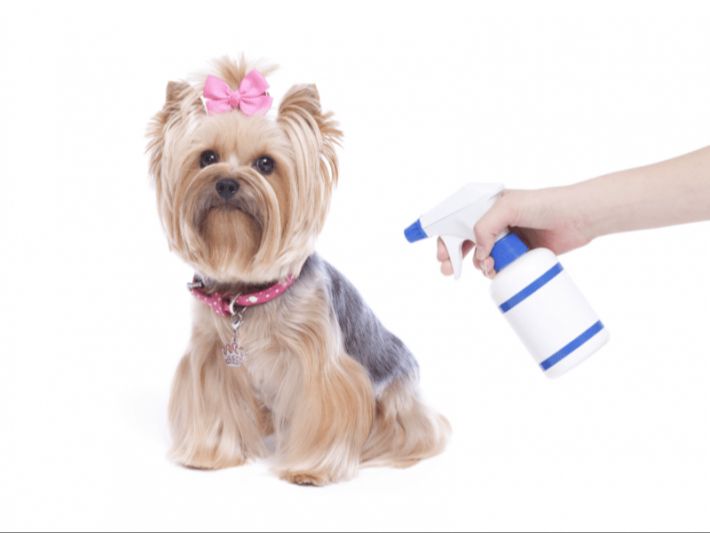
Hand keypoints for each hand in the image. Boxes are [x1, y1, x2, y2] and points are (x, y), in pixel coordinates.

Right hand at [437, 187, 592, 276]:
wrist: (578, 217)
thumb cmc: (546, 204)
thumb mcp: (508, 207)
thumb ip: (485, 226)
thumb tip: (478, 253)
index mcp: (489, 206)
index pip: (459, 221)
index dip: (446, 238)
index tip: (442, 255)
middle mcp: (497, 222)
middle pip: (466, 241)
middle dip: (454, 256)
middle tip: (448, 270)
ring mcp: (509, 239)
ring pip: (483, 257)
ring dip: (478, 265)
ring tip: (487, 268)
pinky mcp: (522, 254)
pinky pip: (501, 266)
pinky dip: (495, 272)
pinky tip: (496, 273)